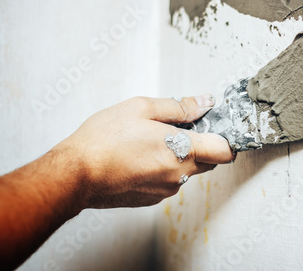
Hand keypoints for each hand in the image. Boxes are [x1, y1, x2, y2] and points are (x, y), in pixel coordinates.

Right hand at [55, 95, 234, 208]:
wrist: (75, 175)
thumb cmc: (103, 140)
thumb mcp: (141, 108)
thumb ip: (180, 106)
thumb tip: (204, 102)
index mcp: (181, 151)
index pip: (225, 151)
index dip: (227, 137)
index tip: (217, 127)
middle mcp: (179, 175)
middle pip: (208, 161)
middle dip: (201, 144)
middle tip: (177, 127)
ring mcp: (165, 190)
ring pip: (188, 171)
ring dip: (180, 156)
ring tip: (151, 141)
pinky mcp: (152, 199)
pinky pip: (170, 181)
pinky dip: (164, 168)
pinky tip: (141, 157)